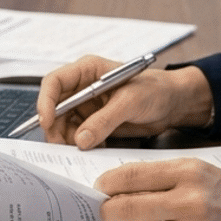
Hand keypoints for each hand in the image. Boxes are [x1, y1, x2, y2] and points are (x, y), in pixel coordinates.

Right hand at [36, 56, 213, 148]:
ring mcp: (88, 106)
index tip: (46, 122)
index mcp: (88, 70)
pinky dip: (82, 145)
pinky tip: (94, 149)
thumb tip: (81, 140)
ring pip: (64, 125)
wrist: (174, 103)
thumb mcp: (130, 102)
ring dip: (68, 139)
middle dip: (55, 127)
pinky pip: (79, 135)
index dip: (46, 101)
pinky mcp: (95, 123)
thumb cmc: (156, 90)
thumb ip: (104, 120)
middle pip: (55, 107)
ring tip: (82, 150)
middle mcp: (83, 87)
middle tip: (62, 147)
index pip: (54, 82)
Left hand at [95, 157, 220, 220]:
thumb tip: (118, 186)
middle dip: (109, 211)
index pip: (132, 176)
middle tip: (107, 212)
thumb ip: (164, 177)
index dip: (108, 183)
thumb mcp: (204, 171)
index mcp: (191, 172)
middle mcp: (190, 201)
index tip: (100, 188)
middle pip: (126, 208)